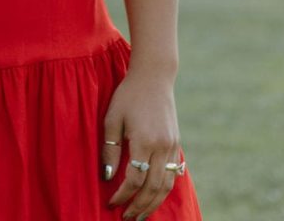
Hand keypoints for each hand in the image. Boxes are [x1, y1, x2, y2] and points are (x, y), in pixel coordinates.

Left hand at [102, 69, 181, 218]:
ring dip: (154, 203)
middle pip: (153, 188)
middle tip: (126, 218)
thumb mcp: (112, 117)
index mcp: (145, 141)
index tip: (111, 203)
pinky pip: (173, 174)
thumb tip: (107, 176)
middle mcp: (162, 147)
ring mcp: (172, 146)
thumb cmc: (128, 95)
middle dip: (139, 206)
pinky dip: (164, 190)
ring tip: (141, 215)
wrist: (154, 77)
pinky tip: (155, 197)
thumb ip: (110, 148)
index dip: (123, 195)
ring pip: (166, 185)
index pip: (134, 179)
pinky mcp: (176, 144)